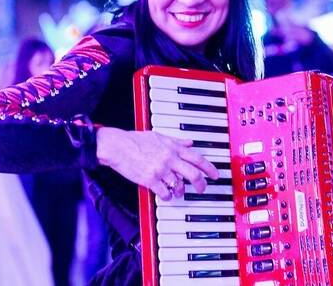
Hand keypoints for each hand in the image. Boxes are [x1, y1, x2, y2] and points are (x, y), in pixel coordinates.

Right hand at [96, 127, 218, 200]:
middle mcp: (169, 159)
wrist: (118, 146)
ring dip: (181, 191)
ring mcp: (160, 170)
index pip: (198, 159)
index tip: (215, 175)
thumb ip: (176, 141)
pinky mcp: (150, 180)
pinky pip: (165, 193)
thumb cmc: (135, 140)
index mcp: (173, 148)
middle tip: (202, 189)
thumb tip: (190, 142)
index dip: (210, 168)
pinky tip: (166, 195)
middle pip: (194, 175)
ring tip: (178, 192)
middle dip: (201, 185)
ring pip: (179, 186)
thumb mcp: (159, 136)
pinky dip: (168, 196)